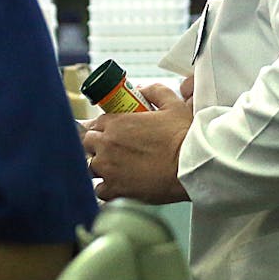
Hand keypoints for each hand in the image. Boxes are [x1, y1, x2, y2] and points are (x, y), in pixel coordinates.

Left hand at [81, 83, 191, 203]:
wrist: (190, 167)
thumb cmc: (183, 138)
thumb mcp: (172, 105)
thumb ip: (155, 92)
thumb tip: (142, 89)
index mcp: (117, 123)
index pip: (95, 123)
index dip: (103, 127)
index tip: (111, 132)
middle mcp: (107, 145)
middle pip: (88, 143)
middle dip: (97, 145)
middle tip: (112, 149)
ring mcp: (108, 169)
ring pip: (90, 167)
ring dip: (99, 166)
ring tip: (115, 168)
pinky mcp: (115, 190)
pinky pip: (99, 190)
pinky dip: (106, 188)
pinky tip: (117, 185)